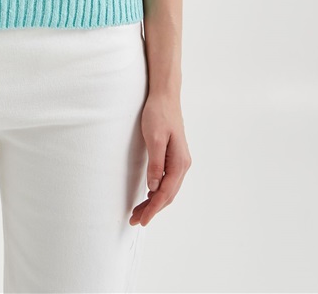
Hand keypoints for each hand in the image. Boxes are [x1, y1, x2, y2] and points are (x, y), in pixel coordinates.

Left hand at [129, 91, 191, 226]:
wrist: (165, 96)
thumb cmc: (159, 114)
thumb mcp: (154, 138)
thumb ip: (155, 164)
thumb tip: (153, 188)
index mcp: (179, 162)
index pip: (165, 193)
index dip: (153, 209)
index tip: (141, 220)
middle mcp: (182, 164)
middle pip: (168, 195)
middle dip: (152, 210)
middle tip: (135, 220)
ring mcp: (179, 161)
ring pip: (168, 189)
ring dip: (154, 202)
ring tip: (138, 212)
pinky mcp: (174, 157)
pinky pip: (167, 180)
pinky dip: (157, 192)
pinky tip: (148, 196)